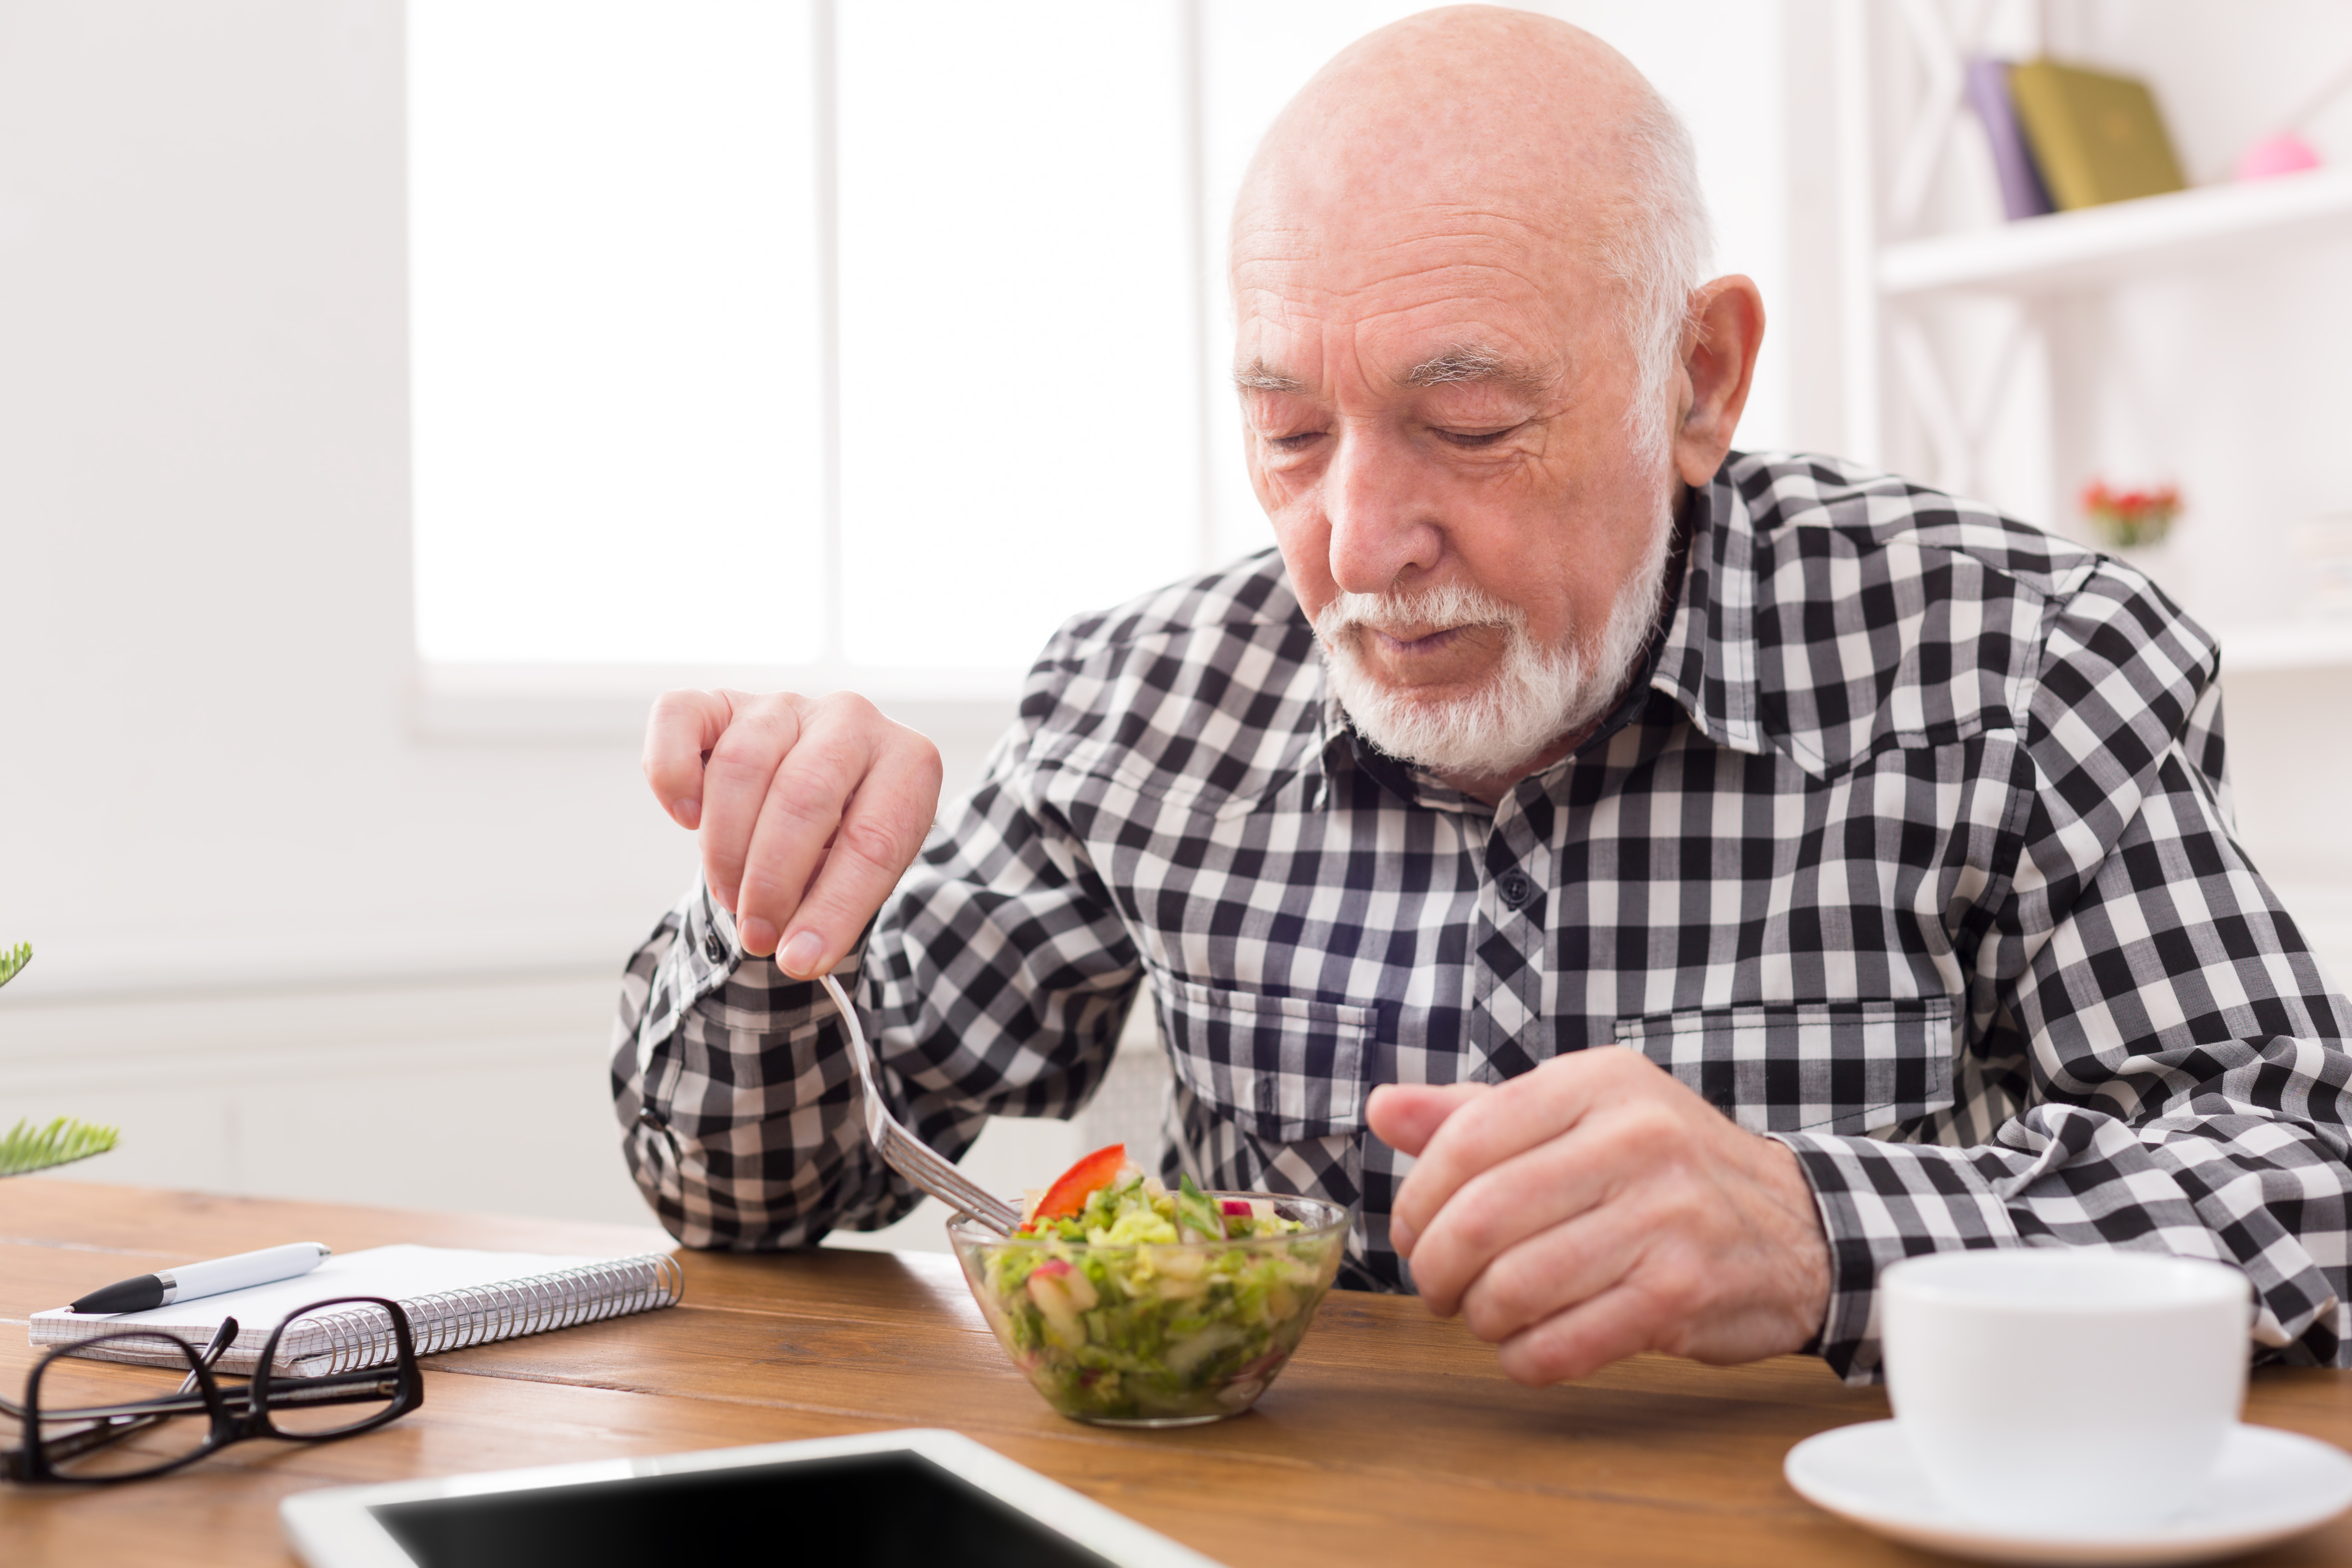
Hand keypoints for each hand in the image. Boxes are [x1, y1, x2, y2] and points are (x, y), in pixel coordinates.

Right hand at [642, 689, 942, 973]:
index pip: (872, 840)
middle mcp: (851, 718)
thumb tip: (796, 957)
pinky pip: (679, 719)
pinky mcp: (722, 701)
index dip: (832, 908)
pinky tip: (687, 819)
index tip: (800, 960)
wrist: (822, 793)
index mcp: (908, 761)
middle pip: (802, 796)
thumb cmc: (845, 840)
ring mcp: (783, 705)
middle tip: (758, 935)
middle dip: (772, 881)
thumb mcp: (863, 876)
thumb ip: (836, 910)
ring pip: (740, 766)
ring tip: (732, 896)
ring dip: (726, 847)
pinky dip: (672, 775)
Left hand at [1367, 1049, 1829, 1384]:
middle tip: (1437, 1286)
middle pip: (1482, 1218)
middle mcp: (1636, 1140)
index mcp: (1598, 1083)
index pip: (1467, 1139)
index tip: (1414, 1233)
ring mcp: (1665, 1218)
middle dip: (1437, 1269)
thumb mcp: (1581, 1113)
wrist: (1796, 1227)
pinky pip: (1565, 1343)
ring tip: (1484, 1314)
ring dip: (1479, 1317)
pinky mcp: (1682, 1293)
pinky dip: (1525, 1358)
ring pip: (1517, 1286)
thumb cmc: (1666, 1169)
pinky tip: (1526, 1347)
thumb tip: (1384, 1107)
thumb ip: (1477, 1112)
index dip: (1419, 1199)